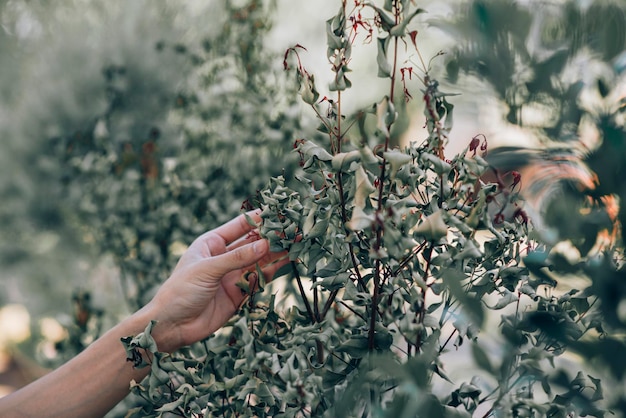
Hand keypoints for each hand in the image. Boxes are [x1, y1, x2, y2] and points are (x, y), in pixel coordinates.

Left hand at [144, 211, 286, 351]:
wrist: (171, 326)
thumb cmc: (180, 291)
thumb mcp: (207, 269)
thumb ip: (237, 258)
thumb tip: (265, 244)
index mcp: (211, 243)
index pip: (239, 226)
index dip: (258, 218)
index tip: (278, 212)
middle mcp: (224, 257)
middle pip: (253, 243)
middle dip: (273, 236)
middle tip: (293, 229)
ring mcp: (233, 275)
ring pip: (260, 260)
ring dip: (277, 252)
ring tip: (297, 243)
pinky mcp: (240, 294)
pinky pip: (260, 279)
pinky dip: (274, 271)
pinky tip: (289, 262)